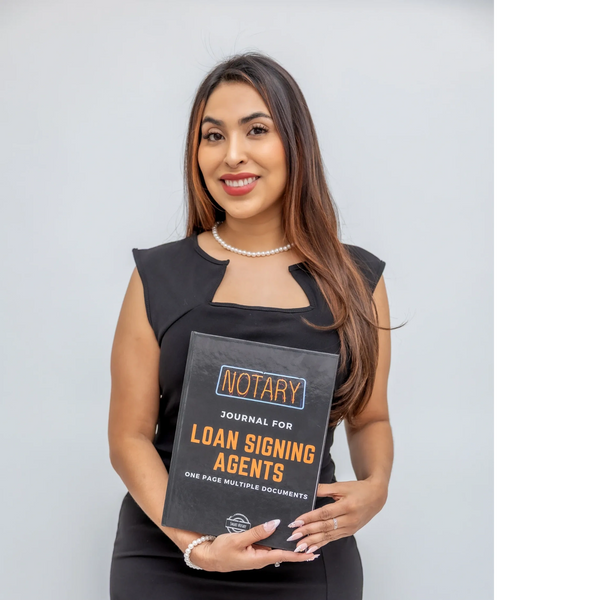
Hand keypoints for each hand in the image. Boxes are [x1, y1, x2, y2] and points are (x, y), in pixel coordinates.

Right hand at [190, 520, 319, 571]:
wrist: (207, 556)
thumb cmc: (220, 551)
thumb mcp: (237, 540)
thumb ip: (256, 532)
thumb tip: (274, 524)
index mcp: (259, 558)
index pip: (284, 556)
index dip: (298, 553)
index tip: (312, 552)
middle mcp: (261, 556)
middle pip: (283, 550)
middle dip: (296, 544)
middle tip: (311, 537)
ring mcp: (257, 552)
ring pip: (276, 545)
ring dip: (287, 539)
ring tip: (300, 531)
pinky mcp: (252, 547)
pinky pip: (267, 541)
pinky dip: (275, 535)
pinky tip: (279, 528)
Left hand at [286, 479, 387, 553]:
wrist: (376, 497)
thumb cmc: (359, 489)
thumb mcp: (341, 486)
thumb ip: (324, 488)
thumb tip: (308, 491)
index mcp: (347, 506)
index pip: (324, 513)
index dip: (309, 518)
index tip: (296, 522)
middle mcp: (349, 519)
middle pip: (325, 527)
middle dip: (307, 532)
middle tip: (293, 536)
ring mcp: (349, 528)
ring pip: (328, 536)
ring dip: (312, 541)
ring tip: (299, 546)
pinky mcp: (349, 532)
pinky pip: (333, 539)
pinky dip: (321, 544)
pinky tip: (311, 549)